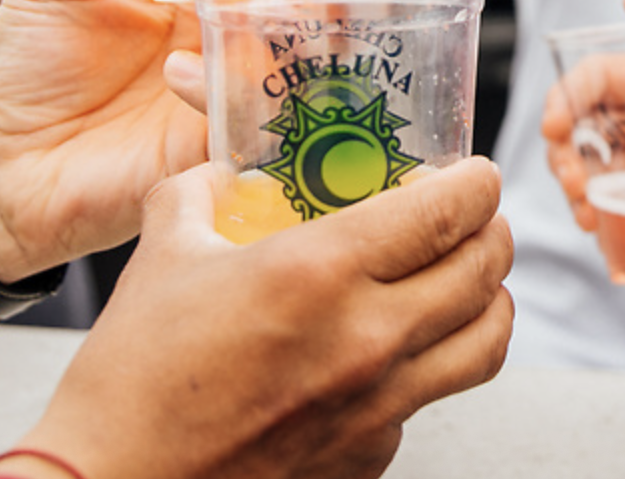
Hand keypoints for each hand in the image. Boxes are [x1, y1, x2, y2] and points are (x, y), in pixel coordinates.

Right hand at [13, 158, 513, 478]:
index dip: (478, 183)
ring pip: (486, 342)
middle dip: (492, 231)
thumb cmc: (132, 379)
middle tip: (476, 218)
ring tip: (466, 281)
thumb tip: (221, 173)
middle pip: (485, 271)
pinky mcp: (368, 457)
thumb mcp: (163, 254)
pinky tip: (392, 353)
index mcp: (320, 272)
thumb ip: (200, 194)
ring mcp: (376, 407)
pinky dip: (428, 367)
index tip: (476, 174)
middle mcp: (366, 340)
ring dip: (488, 300)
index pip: (449, 212)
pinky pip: (429, 399)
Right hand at [537, 50, 624, 241]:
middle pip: (584, 120)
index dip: (566, 95)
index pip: (599, 73)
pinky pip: (623, 202)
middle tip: (577, 186)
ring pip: (595, 162)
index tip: (553, 127)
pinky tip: (601, 230)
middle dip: (562, 151)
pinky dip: (600, 213)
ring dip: (575, 184)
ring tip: (589, 216)